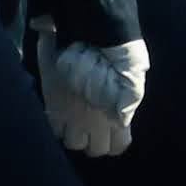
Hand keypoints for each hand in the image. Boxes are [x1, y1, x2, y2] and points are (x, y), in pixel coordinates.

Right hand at [40, 37, 149, 159]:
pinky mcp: (56, 108)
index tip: (110, 132)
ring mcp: (74, 117)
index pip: (118, 146)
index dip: (113, 142)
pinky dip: (57, 125)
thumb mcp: (130, 77)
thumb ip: (127, 98)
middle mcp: (97, 122)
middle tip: (90, 129)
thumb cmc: (114, 56)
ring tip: (73, 123)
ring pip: (73, 143)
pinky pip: (55, 129)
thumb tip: (123, 115)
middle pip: (95, 150)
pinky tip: (59, 114)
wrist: (89, 35)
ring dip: (74, 135)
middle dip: (93, 142)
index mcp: (118, 116)